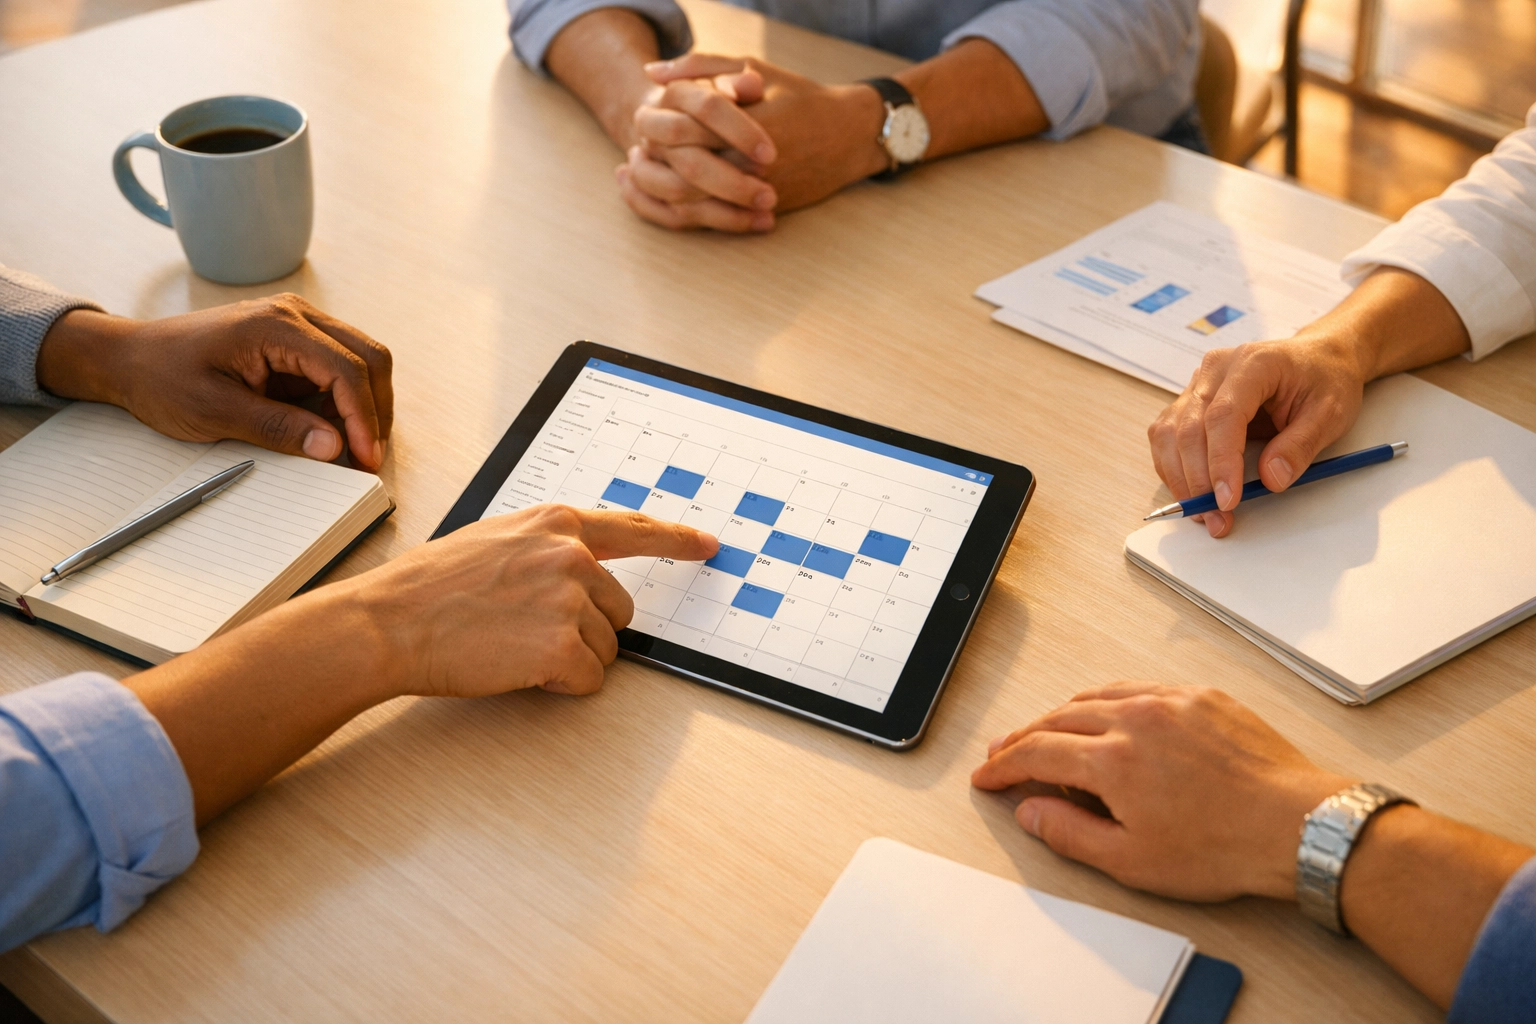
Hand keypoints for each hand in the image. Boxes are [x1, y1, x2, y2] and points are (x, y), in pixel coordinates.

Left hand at [35, 293, 392, 470]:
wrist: (131, 358)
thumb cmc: (163, 378)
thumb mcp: (215, 411)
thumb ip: (278, 428)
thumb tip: (334, 447)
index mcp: (277, 325)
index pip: (346, 369)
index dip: (363, 418)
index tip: (364, 458)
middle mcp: (297, 315)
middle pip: (369, 358)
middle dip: (376, 412)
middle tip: (367, 458)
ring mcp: (300, 324)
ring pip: (363, 361)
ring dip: (367, 406)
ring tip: (353, 448)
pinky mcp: (297, 340)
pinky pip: (341, 367)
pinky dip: (348, 401)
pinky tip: (334, 430)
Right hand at [356, 505, 717, 697]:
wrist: (391, 622)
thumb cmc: (430, 587)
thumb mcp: (495, 540)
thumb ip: (545, 545)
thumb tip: (581, 563)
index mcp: (556, 523)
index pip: (635, 529)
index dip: (677, 540)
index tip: (707, 545)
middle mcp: (571, 555)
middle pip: (620, 610)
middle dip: (584, 629)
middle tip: (524, 629)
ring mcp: (569, 600)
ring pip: (607, 649)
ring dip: (569, 658)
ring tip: (511, 644)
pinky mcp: (562, 646)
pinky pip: (590, 680)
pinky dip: (560, 685)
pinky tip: (516, 667)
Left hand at [622, 54, 885, 231]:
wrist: (848, 136)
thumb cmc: (798, 97)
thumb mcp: (754, 68)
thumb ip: (701, 66)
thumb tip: (652, 74)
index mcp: (743, 123)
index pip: (683, 131)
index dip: (656, 129)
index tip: (643, 121)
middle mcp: (748, 163)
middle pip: (681, 171)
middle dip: (653, 163)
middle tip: (636, 151)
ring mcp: (756, 191)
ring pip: (692, 202)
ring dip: (658, 190)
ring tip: (638, 173)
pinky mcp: (761, 211)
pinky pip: (711, 221)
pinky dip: (679, 212)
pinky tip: (661, 197)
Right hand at [971, 683, 1350, 900]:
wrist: (1297, 825)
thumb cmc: (1224, 848)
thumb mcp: (1133, 861)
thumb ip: (1071, 833)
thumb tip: (1031, 811)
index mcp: (1113, 760)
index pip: (1037, 753)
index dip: (1005, 766)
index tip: (989, 776)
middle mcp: (1136, 719)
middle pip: (1059, 718)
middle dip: (1024, 736)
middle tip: (1005, 753)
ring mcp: (1171, 702)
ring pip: (1097, 696)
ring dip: (1063, 714)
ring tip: (1048, 731)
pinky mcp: (1202, 697)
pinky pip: (1140, 688)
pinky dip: (1110, 700)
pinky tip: (1110, 714)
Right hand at [1146, 335, 1368, 537]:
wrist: (1318, 358)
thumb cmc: (1324, 379)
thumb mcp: (1331, 413)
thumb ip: (1300, 446)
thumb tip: (1271, 479)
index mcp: (1253, 364)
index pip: (1223, 415)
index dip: (1221, 462)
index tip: (1227, 500)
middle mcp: (1215, 370)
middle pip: (1189, 428)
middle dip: (1199, 481)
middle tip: (1217, 518)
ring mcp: (1197, 384)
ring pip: (1168, 434)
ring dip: (1180, 479)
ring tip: (1202, 512)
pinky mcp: (1189, 402)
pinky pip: (1166, 437)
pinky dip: (1173, 468)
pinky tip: (1190, 490)